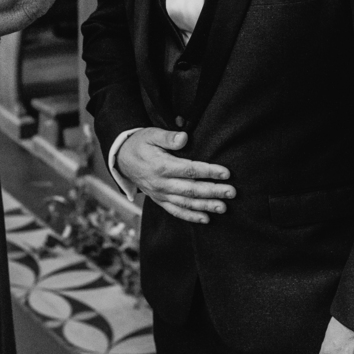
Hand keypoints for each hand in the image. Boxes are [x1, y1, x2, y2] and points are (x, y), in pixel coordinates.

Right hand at [116, 127, 234, 223]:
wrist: (122, 159)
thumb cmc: (140, 144)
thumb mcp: (151, 134)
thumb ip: (168, 137)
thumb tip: (184, 137)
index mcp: (161, 166)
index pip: (189, 170)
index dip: (208, 172)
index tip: (226, 173)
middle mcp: (161, 184)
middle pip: (191, 189)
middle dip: (213, 191)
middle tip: (232, 192)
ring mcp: (160, 194)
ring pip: (186, 203)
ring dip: (206, 206)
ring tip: (223, 207)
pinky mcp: (159, 200)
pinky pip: (176, 211)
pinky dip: (190, 216)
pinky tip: (206, 219)